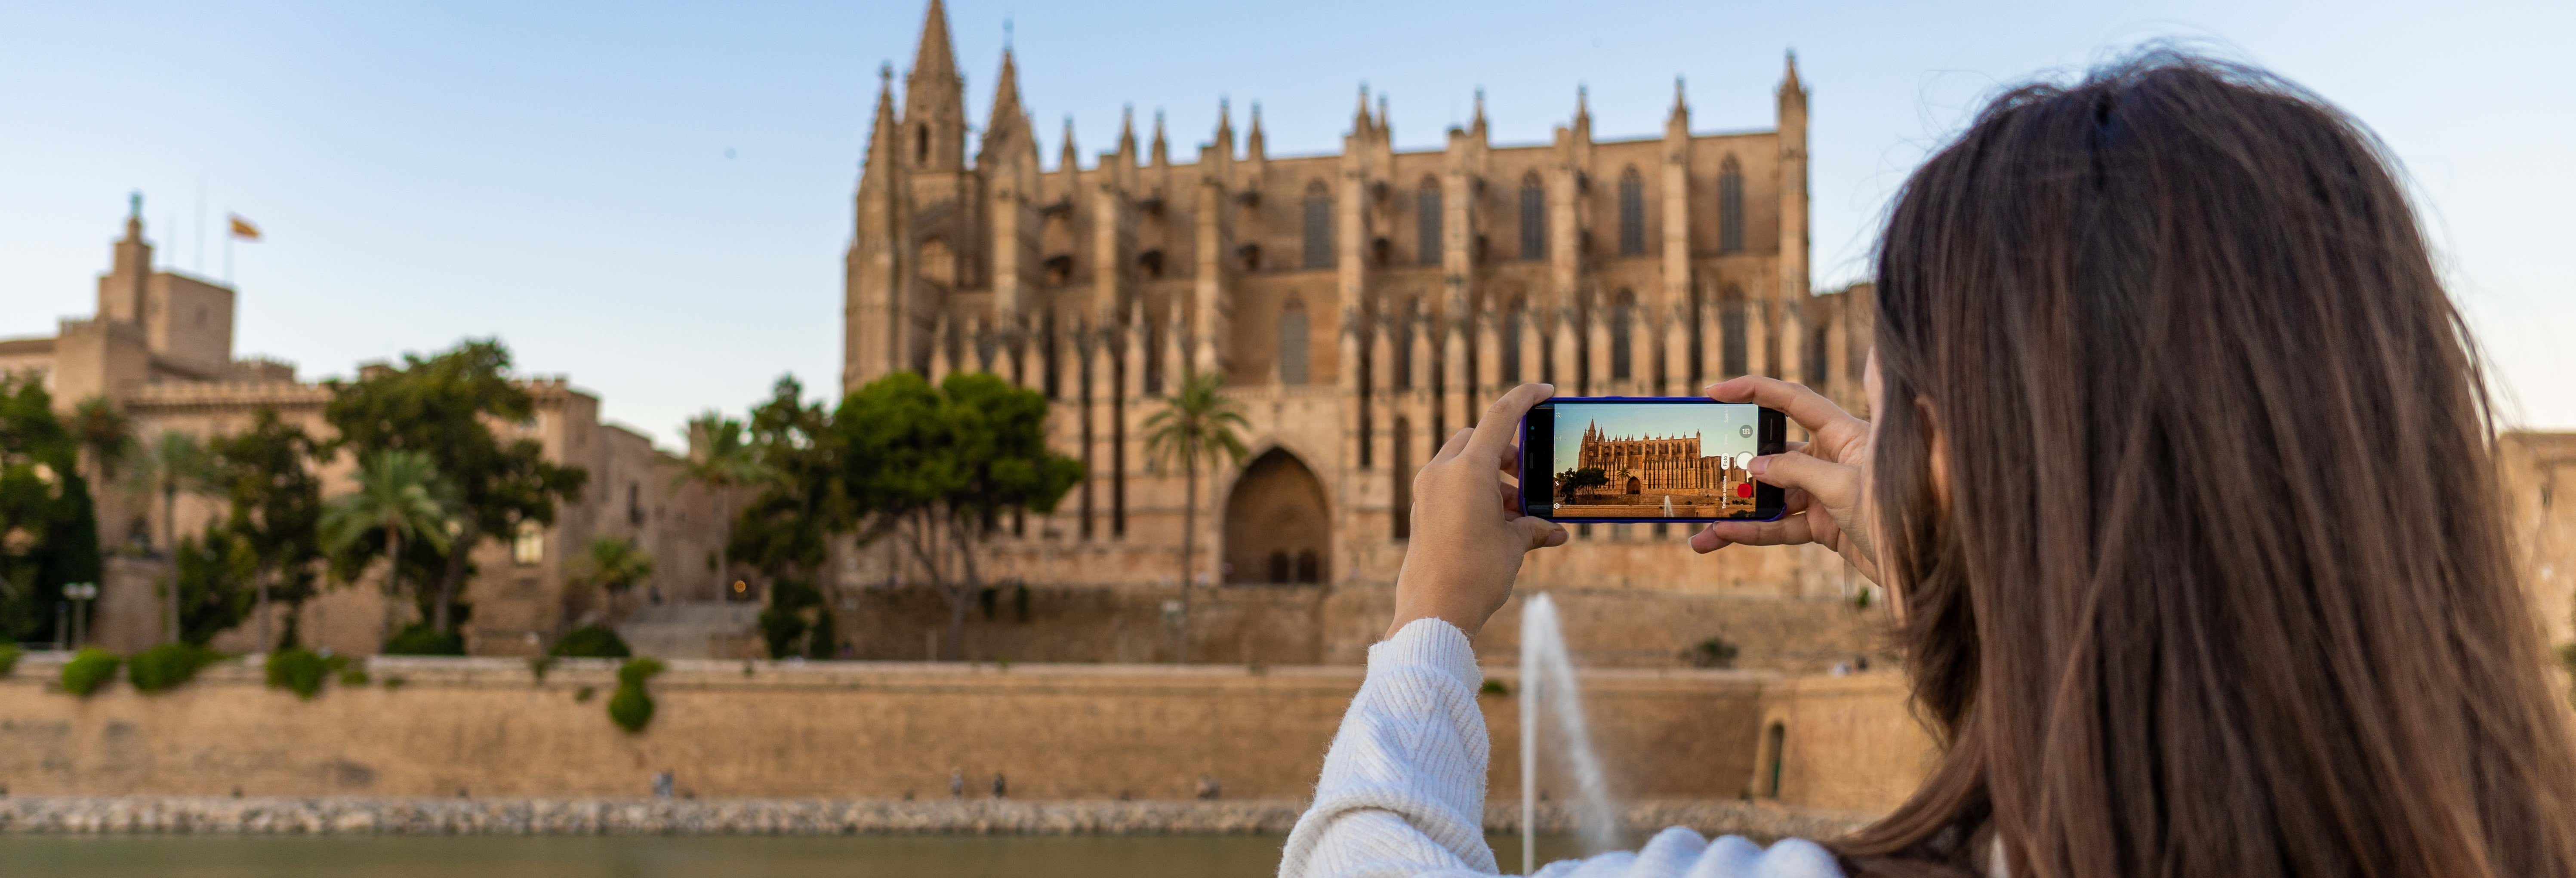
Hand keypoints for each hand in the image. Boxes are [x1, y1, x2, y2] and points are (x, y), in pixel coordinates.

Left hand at [1387, 383, 1568, 640]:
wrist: (1434, 611)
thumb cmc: (1476, 574)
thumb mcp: (1513, 546)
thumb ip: (1534, 528)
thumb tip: (1554, 531)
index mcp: (1468, 469)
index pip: (1500, 416)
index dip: (1525, 398)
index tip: (1545, 391)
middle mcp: (1442, 472)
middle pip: (1477, 440)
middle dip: (1506, 453)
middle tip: (1527, 478)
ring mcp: (1426, 491)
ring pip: (1462, 464)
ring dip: (1492, 479)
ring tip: (1518, 514)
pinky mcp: (1419, 510)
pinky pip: (1449, 486)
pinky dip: (1474, 494)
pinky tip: (1496, 525)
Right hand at [1689, 376, 1881, 585]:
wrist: (1929, 565)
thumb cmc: (1900, 513)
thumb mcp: (1843, 487)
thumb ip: (1796, 471)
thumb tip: (1754, 466)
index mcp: (1844, 433)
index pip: (1793, 401)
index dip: (1755, 391)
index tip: (1716, 392)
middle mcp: (1834, 458)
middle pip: (1775, 452)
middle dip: (1736, 463)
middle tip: (1700, 468)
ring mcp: (1828, 492)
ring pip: (1773, 496)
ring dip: (1738, 511)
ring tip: (1701, 527)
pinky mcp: (1827, 525)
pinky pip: (1783, 525)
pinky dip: (1755, 531)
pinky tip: (1725, 536)